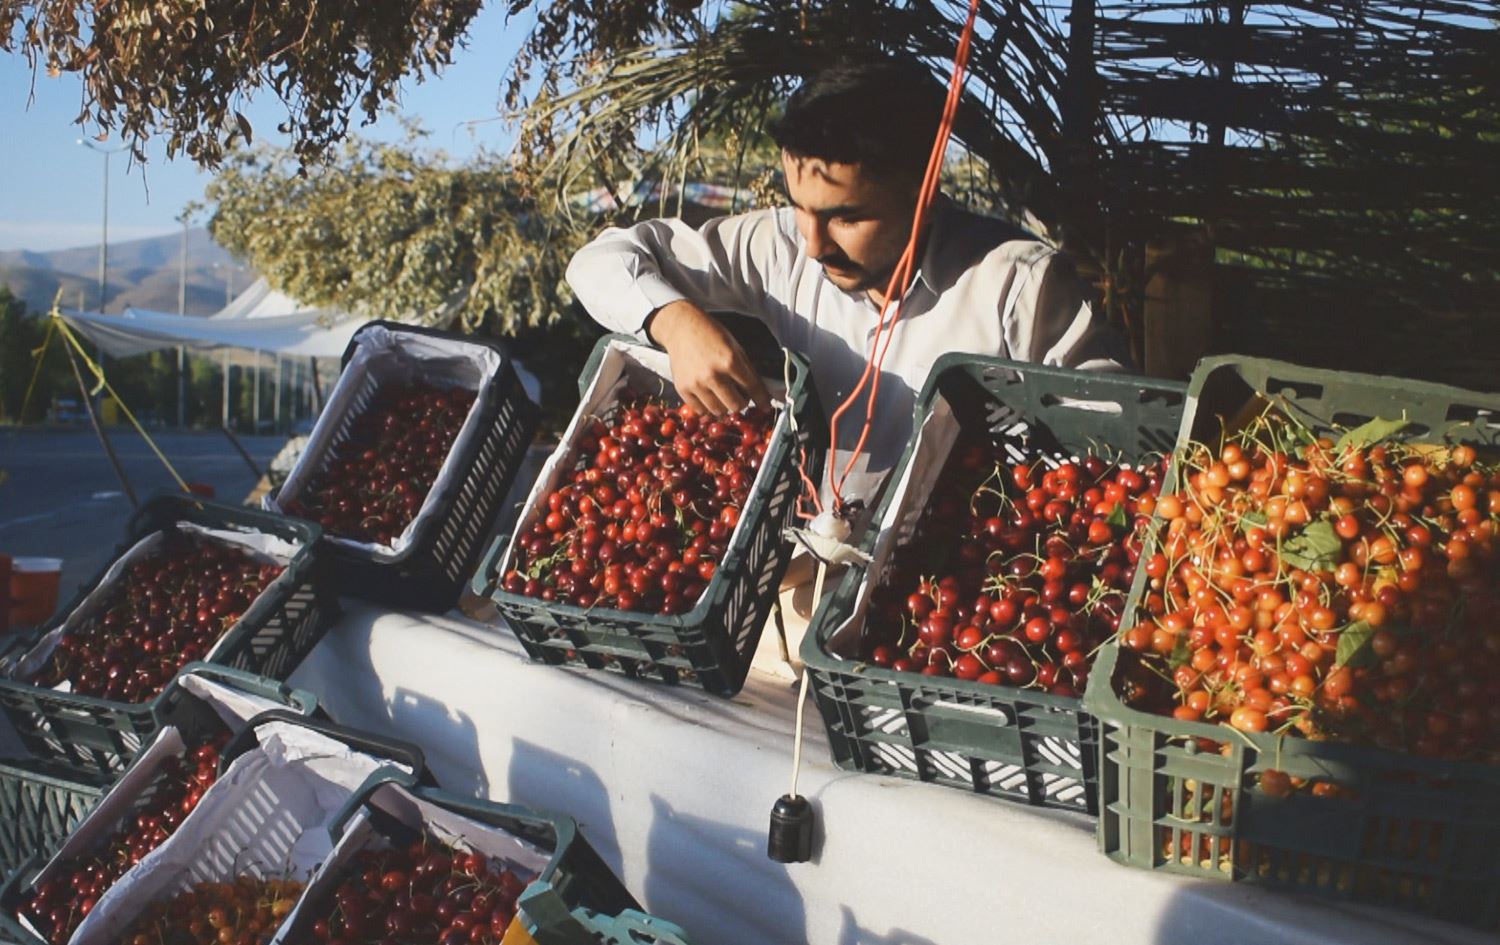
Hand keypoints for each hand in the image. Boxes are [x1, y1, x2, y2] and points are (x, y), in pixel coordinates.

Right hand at [647, 301, 771, 414]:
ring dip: (724, 405)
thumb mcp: (735, 347)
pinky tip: (708, 395)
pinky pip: (701, 410)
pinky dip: (707, 406)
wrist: (681, 328)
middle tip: (739, 395)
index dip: (762, 399)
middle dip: (741, 402)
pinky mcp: (682, 389)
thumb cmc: (710, 335)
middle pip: (736, 406)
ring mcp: (696, 384)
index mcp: (729, 361)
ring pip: (719, 411)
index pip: (752, 388)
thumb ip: (748, 370)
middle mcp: (712, 375)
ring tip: (722, 393)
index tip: (765, 406)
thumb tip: (762, 392)